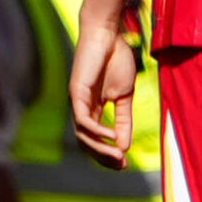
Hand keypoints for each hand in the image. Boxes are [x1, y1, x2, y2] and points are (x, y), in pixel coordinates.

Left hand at [67, 20, 136, 167]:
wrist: (109, 35)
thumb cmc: (116, 60)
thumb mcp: (124, 95)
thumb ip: (124, 120)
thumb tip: (124, 146)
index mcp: (93, 110)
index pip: (95, 140)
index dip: (107, 154)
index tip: (125, 164)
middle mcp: (82, 109)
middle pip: (86, 143)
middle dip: (103, 157)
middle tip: (122, 165)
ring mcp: (77, 102)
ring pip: (82, 136)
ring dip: (101, 149)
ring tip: (119, 156)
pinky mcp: (76, 93)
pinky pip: (84, 120)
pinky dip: (98, 132)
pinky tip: (113, 137)